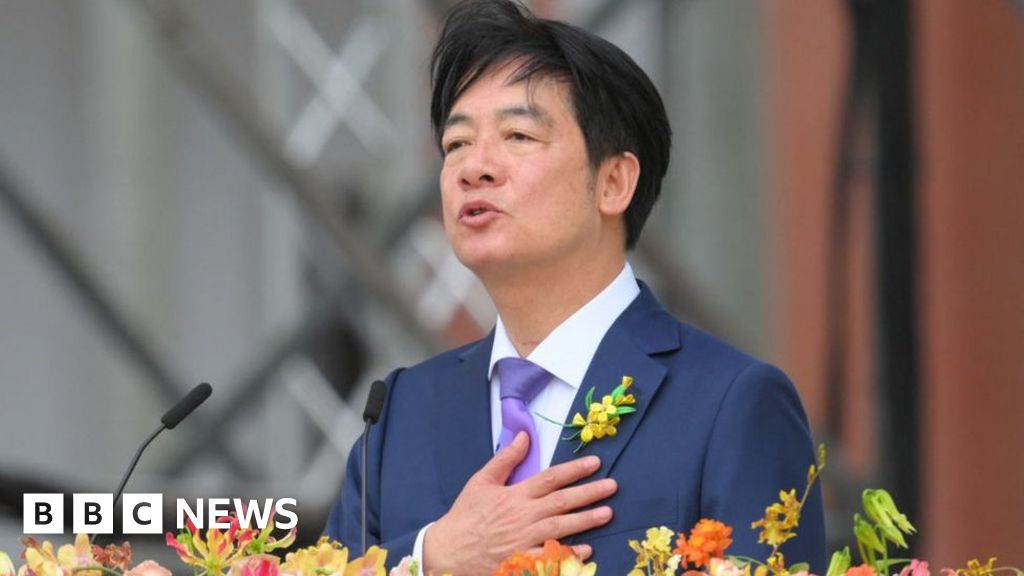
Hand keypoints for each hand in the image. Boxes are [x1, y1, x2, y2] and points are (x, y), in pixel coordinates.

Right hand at [423, 432, 616, 575]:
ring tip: (608, 513)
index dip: (575, 469)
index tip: (595, 462)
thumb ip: (505, 459)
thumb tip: (524, 436)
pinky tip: (587, 548)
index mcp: (514, 495)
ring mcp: (523, 540)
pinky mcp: (521, 561)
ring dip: (586, 520)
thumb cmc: (465, 516)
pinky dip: (569, 553)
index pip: (550, 478)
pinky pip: (550, 557)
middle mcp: (522, 516)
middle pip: (561, 501)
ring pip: (560, 528)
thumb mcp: (481, 482)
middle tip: (612, 486)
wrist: (447, 551)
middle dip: (589, 492)